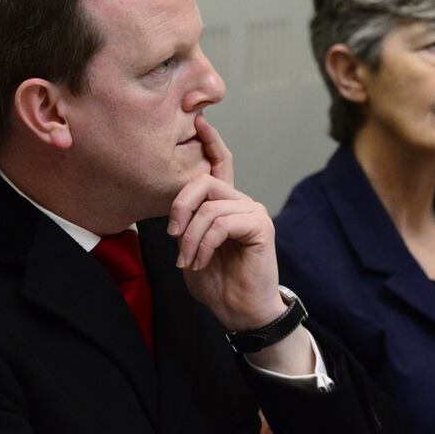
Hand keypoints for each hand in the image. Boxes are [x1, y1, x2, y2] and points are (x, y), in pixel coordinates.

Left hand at [168, 116, 283, 330]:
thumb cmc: (218, 284)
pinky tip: (201, 261)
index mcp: (226, 206)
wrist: (241, 312)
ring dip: (190, 238)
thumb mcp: (191, 250)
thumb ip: (187, 226)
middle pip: (206, 181)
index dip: (211, 142)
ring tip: (187, 261)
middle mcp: (242, 203)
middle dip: (181, 206)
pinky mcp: (260, 226)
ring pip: (210, 208)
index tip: (199, 121)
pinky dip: (204, 244)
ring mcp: (253, 212)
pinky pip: (222, 223)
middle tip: (173, 235)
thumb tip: (175, 212)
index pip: (221, 164)